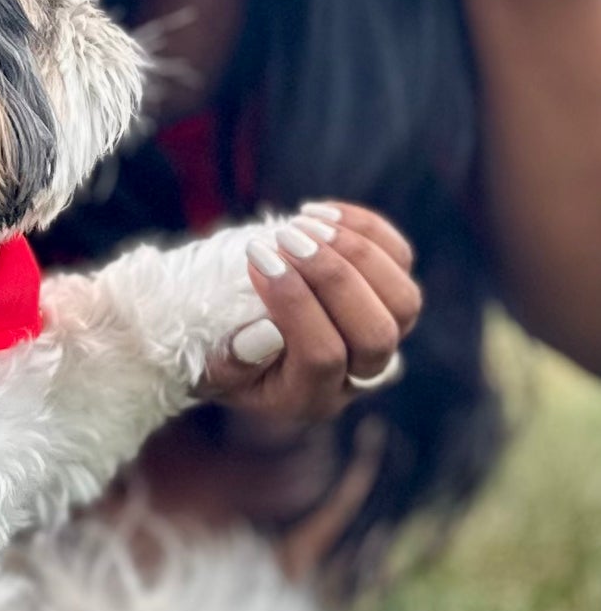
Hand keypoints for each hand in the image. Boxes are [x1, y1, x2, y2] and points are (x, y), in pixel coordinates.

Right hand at [201, 204, 420, 420]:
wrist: (233, 330)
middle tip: (287, 239)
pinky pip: (400, 259)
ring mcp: (380, 336)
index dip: (294, 304)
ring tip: (302, 223)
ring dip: (356, 252)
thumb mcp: (207, 363)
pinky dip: (366, 229)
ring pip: (404, 301)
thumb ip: (228, 360)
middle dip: (334, 279)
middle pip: (376, 335)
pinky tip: (317, 212)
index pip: (322, 357)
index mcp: (309, 398)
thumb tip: (267, 333)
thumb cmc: (215, 347)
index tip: (256, 258)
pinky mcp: (388, 295)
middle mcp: (356, 376)